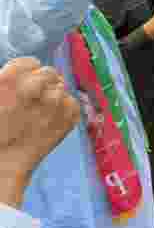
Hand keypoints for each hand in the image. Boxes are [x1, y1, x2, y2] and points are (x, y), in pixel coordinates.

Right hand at [0, 57, 79, 205]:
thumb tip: (22, 75)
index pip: (32, 63)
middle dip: (43, 84)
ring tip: (39, 115)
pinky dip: (64, 111)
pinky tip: (49, 122)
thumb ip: (8, 81)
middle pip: (50, 73)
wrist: (3, 164)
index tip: (26, 84)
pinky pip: (72, 103)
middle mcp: (35, 86)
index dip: (28, 74)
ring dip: (53, 98)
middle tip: (34, 100)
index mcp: (10, 78)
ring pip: (61, 89)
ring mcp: (55, 101)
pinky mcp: (70, 116)